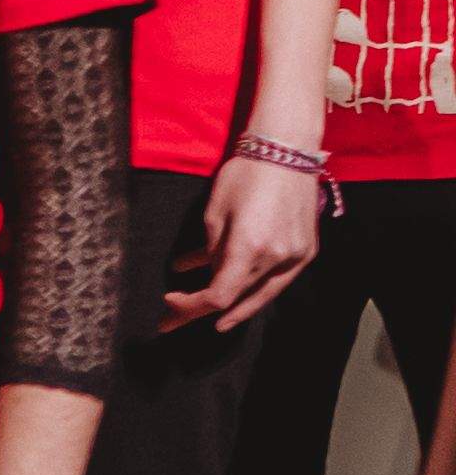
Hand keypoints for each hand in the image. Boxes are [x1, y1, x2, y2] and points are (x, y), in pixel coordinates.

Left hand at [165, 149, 320, 332]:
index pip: (219, 295)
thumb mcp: (214, 212)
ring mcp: (296, 257)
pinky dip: (252, 287)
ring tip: (204, 317)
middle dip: (202, 310)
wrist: (288, 153)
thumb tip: (207, 274)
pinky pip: (276, 279)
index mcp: (249, 247)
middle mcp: (277, 258)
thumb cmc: (245, 175)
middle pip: (237, 298)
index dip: (191, 306)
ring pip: (258, 293)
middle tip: (173, 321)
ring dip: (230, 305)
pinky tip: (231, 293)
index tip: (169, 303)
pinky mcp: (306, 252)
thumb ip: (211, 249)